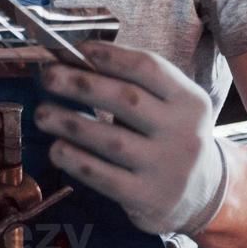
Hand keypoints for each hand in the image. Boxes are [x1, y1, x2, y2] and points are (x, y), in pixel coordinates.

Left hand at [37, 39, 228, 236]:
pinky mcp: (147, 198)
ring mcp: (167, 168)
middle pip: (127, 100)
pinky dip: (76, 160)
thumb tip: (76, 60)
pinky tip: (56, 148)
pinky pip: (105, 177)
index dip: (111, 55)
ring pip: (111, 140)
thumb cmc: (173, 136)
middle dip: (82, 84)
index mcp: (190, 100)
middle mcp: (184, 133)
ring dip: (70, 122)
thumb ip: (136, 85)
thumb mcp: (172, 106)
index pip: (149, 68)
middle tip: (48, 76)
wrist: (204, 194)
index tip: (78, 49)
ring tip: (42, 113)